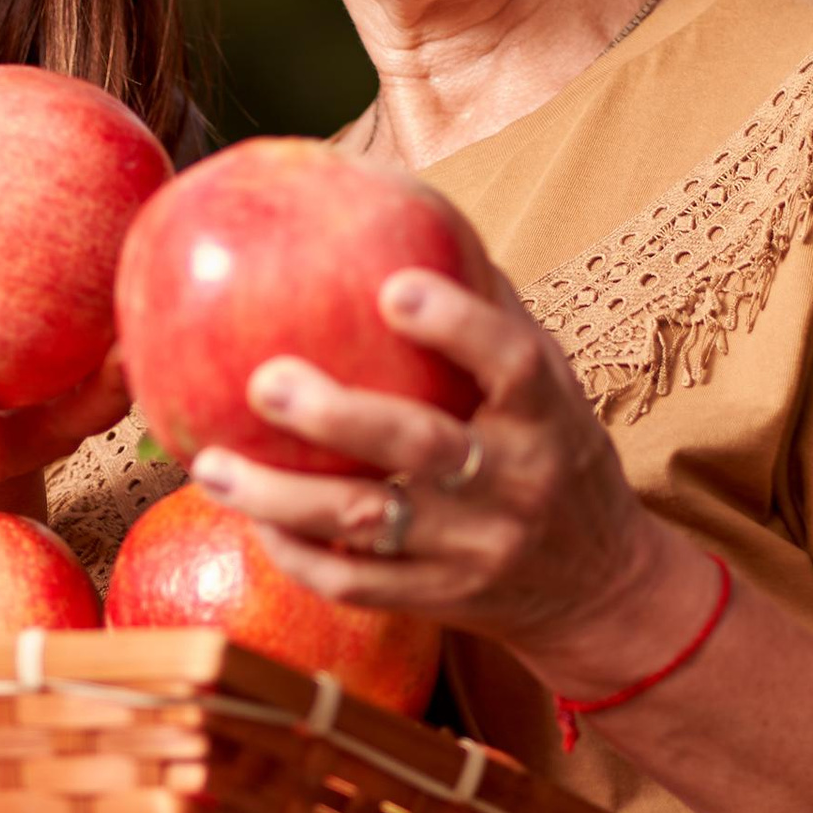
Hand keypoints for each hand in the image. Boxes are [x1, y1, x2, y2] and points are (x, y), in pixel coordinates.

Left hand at [188, 269, 716, 701]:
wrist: (602, 589)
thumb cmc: (558, 457)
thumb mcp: (555, 387)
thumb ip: (492, 312)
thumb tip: (415, 213)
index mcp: (546, 419)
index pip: (513, 364)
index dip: (457, 326)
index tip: (393, 288)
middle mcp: (512, 483)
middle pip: (420, 449)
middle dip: (336, 416)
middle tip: (263, 379)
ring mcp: (473, 550)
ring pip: (367, 526)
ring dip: (280, 498)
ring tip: (209, 464)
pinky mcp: (439, 599)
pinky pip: (354, 583)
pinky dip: (296, 551)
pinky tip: (247, 515)